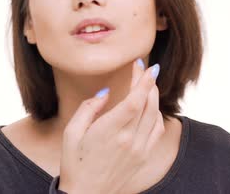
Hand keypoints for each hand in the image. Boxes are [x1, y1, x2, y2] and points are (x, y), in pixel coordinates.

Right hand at [58, 59, 163, 193]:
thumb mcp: (71, 133)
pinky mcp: (144, 158)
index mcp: (111, 131)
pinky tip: (150, 109)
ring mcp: (140, 150)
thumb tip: (105, 92)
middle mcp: (130, 140)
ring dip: (154, 97)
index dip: (144, 81)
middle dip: (149, 83)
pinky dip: (157, 115)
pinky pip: (157, 131)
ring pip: (156, 116)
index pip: (136, 100)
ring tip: (146, 85)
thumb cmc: (74, 164)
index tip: (146, 66)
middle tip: (144, 69)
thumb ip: (88, 108)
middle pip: (148, 104)